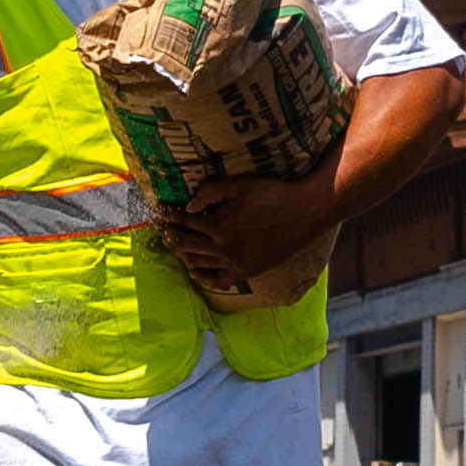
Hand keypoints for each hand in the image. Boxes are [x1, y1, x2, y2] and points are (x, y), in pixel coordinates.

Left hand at [173, 166, 340, 293]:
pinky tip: (195, 271)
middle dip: (171, 235)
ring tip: (174, 244)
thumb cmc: (274, 194)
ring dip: (183, 253)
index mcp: (219, 226)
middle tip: (161, 228)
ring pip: (198, 262)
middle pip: (186, 244)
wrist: (306, 212)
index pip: (184, 222)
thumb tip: (188, 206)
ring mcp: (235, 263)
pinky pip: (220, 280)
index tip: (159, 213)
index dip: (169, 216)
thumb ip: (211, 192)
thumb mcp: (240, 185)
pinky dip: (204, 277)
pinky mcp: (248, 271)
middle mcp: (223, 249)